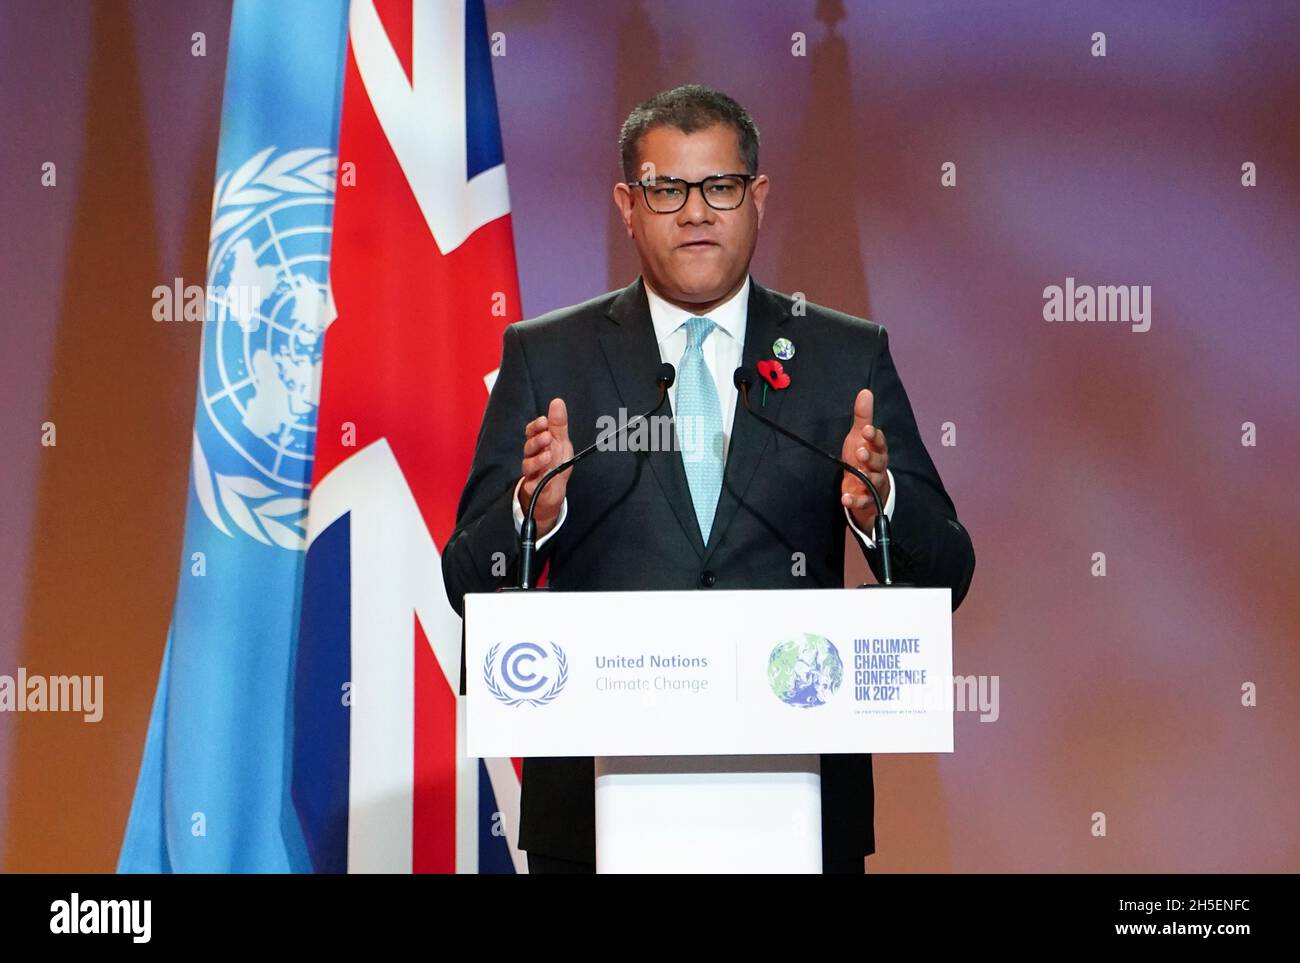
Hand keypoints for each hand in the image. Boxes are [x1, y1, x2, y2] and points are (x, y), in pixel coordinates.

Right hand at [518, 398, 573, 537]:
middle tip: (548, 437)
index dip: (536, 426)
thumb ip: (558, 424)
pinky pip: (532, 486)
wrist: (552, 490)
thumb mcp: (561, 442)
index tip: (544, 421)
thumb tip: (557, 401)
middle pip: (529, 446)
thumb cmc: (555, 463)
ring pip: (528, 465)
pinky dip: (535, 484)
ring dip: (537, 460)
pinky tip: (540, 482)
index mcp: (538, 443)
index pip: (531, 431)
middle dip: (537, 441)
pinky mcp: (533, 488)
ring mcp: (531, 472)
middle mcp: (532, 456)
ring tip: (548, 456)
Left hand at [840, 388, 889, 533]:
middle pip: (879, 462)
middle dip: (871, 457)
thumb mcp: (860, 437)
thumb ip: (862, 417)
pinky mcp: (867, 500)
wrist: (867, 489)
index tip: (866, 430)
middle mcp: (879, 467)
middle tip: (860, 452)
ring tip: (857, 474)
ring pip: (874, 481)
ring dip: (866, 477)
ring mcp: (873, 485)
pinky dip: (855, 500)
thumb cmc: (863, 458)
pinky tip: (845, 498)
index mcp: (878, 450)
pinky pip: (863, 501)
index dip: (874, 436)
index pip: (879, 442)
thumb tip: (865, 391)